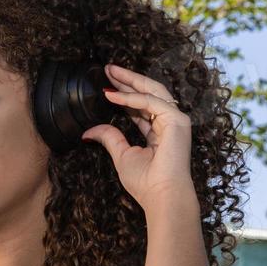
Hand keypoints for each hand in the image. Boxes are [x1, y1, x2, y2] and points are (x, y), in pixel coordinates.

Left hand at [80, 63, 195, 209]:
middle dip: (127, 80)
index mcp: (159, 131)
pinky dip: (131, 98)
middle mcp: (169, 123)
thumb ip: (110, 137)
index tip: (106, 84)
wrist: (162, 196)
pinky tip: (112, 95)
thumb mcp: (121, 155)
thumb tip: (89, 131)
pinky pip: (151, 102)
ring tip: (109, 73)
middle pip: (148, 92)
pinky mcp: (177, 121)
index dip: (124, 94)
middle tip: (107, 69)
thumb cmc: (146, 182)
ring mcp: (176, 120)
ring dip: (130, 80)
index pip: (141, 106)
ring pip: (152, 91)